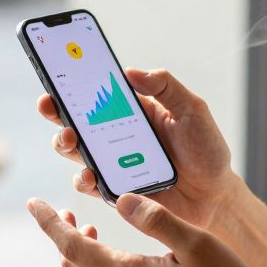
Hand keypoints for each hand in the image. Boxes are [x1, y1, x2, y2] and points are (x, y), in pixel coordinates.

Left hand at [26, 193, 266, 266]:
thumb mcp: (197, 244)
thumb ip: (156, 219)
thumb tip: (123, 199)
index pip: (74, 247)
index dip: (50, 223)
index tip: (34, 204)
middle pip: (76, 266)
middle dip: (64, 236)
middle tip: (63, 212)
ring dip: (85, 255)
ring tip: (90, 230)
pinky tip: (124, 261)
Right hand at [37, 68, 239, 230]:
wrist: (214, 197)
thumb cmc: (206, 150)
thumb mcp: (192, 109)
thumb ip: (166, 86)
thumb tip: (130, 71)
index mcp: (133, 110)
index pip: (98, 91)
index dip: (74, 81)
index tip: (57, 70)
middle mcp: (117, 134)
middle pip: (76, 119)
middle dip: (57, 111)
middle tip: (51, 106)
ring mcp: (113, 162)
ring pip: (75, 150)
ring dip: (64, 143)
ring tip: (70, 140)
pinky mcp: (114, 189)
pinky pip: (90, 184)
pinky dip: (84, 179)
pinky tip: (90, 175)